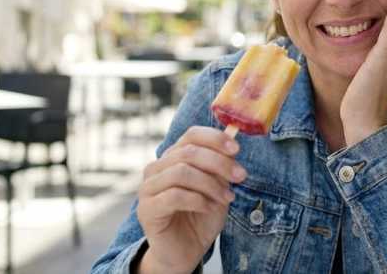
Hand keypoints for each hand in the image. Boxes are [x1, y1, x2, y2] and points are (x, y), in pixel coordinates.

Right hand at [136, 126, 246, 273]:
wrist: (187, 250)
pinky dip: (198, 200)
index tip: (236, 149)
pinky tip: (210, 208)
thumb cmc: (201, 216)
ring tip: (227, 198)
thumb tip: (232, 145)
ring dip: (211, 184)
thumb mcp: (217, 187)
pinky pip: (174, 196)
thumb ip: (220, 167)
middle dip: (220, 163)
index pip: (192, 135)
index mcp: (174, 157)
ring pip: (181, 172)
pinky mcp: (146, 209)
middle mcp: (157, 168)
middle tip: (240, 177)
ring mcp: (148, 188)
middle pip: (189, 152)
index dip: (215, 138)